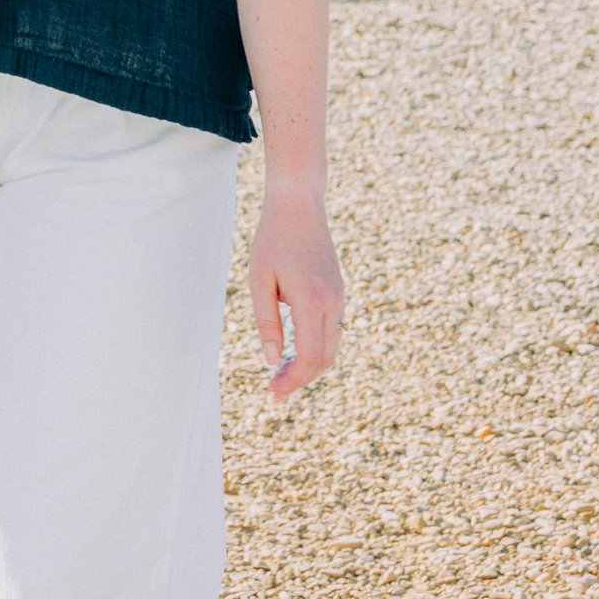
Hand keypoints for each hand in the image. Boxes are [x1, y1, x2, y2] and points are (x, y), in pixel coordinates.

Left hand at [249, 184, 342, 402]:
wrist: (299, 204)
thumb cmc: (272, 238)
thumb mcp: (259, 278)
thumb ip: (266, 321)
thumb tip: (272, 361)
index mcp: (311, 299)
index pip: (310, 356)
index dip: (293, 380)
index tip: (273, 393)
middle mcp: (331, 301)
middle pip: (324, 358)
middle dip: (301, 378)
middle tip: (275, 389)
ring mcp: (339, 296)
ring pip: (331, 346)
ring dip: (310, 365)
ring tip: (281, 373)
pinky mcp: (338, 291)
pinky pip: (331, 329)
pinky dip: (316, 346)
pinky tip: (294, 348)